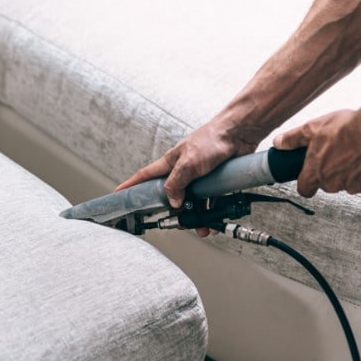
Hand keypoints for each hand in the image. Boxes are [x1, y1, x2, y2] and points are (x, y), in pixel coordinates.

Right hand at [117, 120, 260, 235]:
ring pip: (193, 202)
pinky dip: (212, 211)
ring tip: (201, 226)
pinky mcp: (215, 181)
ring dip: (197, 215)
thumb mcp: (188, 163)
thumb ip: (176, 183)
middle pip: (171, 195)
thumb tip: (172, 202)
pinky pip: (210, 201)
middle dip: (173, 211)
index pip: (145, 176)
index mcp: (170, 163)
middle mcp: (183, 171)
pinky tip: (215, 219)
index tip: (120, 194)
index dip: (131, 185)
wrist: (240, 133)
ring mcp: (199, 176)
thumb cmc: (212, 139)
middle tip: (176, 222)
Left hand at [274, 109, 360, 197]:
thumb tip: (279, 143)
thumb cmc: (348, 128)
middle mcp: (334, 184)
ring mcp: (354, 186)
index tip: (309, 177)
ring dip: (350, 171)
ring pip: (348, 182)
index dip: (306, 183)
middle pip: (327, 183)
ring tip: (355, 151)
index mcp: (316, 173)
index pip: (304, 189)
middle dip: (331, 171)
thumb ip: (294, 139)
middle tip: (337, 152)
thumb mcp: (314, 128)